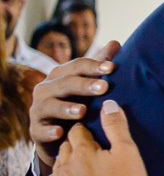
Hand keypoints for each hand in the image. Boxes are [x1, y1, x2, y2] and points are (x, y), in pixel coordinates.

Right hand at [30, 41, 120, 170]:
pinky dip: (50, 131)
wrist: (57, 132)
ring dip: (66, 108)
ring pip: (51, 106)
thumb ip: (100, 65)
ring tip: (83, 111)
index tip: (112, 68)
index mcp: (60, 75)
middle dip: (84, 85)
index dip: (94, 66)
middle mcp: (46, 89)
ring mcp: (39, 109)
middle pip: (65, 84)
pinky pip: (41, 130)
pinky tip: (60, 133)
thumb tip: (115, 43)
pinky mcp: (36, 130)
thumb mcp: (88, 83)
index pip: (77, 66)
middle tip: (104, 87)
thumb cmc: (77, 102)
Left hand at [44, 100, 148, 175]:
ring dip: (64, 164)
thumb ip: (116, 126)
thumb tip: (108, 103)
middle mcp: (66, 168)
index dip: (85, 129)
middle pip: (64, 148)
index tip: (90, 130)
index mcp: (82, 152)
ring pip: (56, 169)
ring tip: (75, 164)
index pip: (77, 132)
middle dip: (73, 145)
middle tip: (86, 146)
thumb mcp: (128, 151)